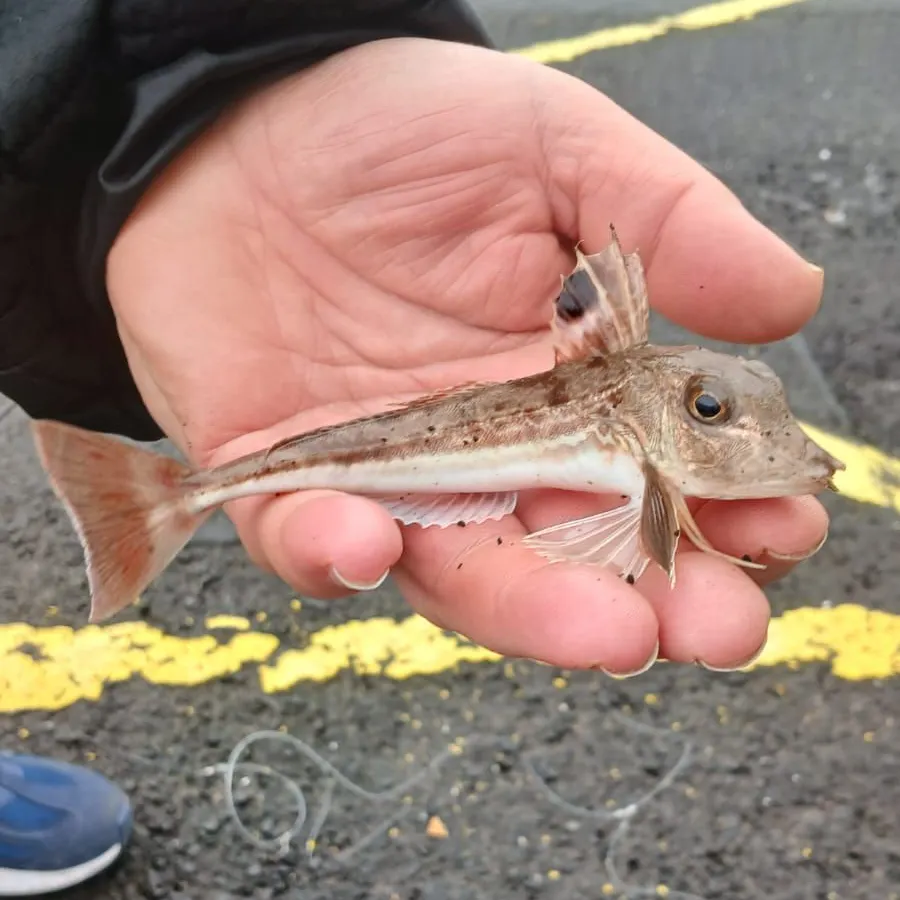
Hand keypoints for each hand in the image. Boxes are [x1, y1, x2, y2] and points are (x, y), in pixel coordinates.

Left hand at [106, 37, 826, 674]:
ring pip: (457, 573)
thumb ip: (665, 219)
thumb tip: (793, 296)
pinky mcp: (281, 474)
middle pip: (570, 551)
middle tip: (716, 627)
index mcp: (563, 384)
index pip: (652, 469)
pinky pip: (302, 539)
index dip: (719, 505)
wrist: (242, 123)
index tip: (780, 519)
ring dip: (527, 611)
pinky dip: (331, 553)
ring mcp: (387, 473)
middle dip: (649, 599)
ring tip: (605, 632)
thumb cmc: (402, 129)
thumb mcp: (552, 148)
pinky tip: (368, 543)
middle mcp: (485, 448)